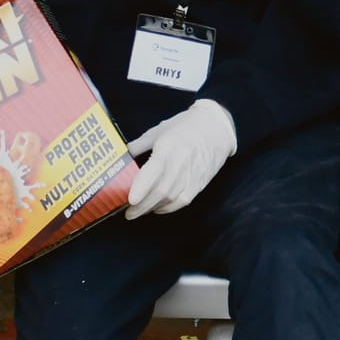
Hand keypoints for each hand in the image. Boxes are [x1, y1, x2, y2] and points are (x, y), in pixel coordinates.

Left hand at [126, 99, 237, 217]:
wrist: (217, 128)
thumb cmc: (186, 127)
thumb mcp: (160, 130)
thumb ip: (140, 144)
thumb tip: (122, 156)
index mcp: (169, 146)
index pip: (154, 171)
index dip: (142, 187)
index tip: (130, 199)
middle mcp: (181, 162)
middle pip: (161, 190)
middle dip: (142, 205)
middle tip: (129, 212)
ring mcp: (193, 173)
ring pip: (171, 198)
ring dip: (153, 208)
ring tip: (139, 211)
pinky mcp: (200, 182)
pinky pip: (183, 200)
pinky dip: (169, 208)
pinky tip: (158, 208)